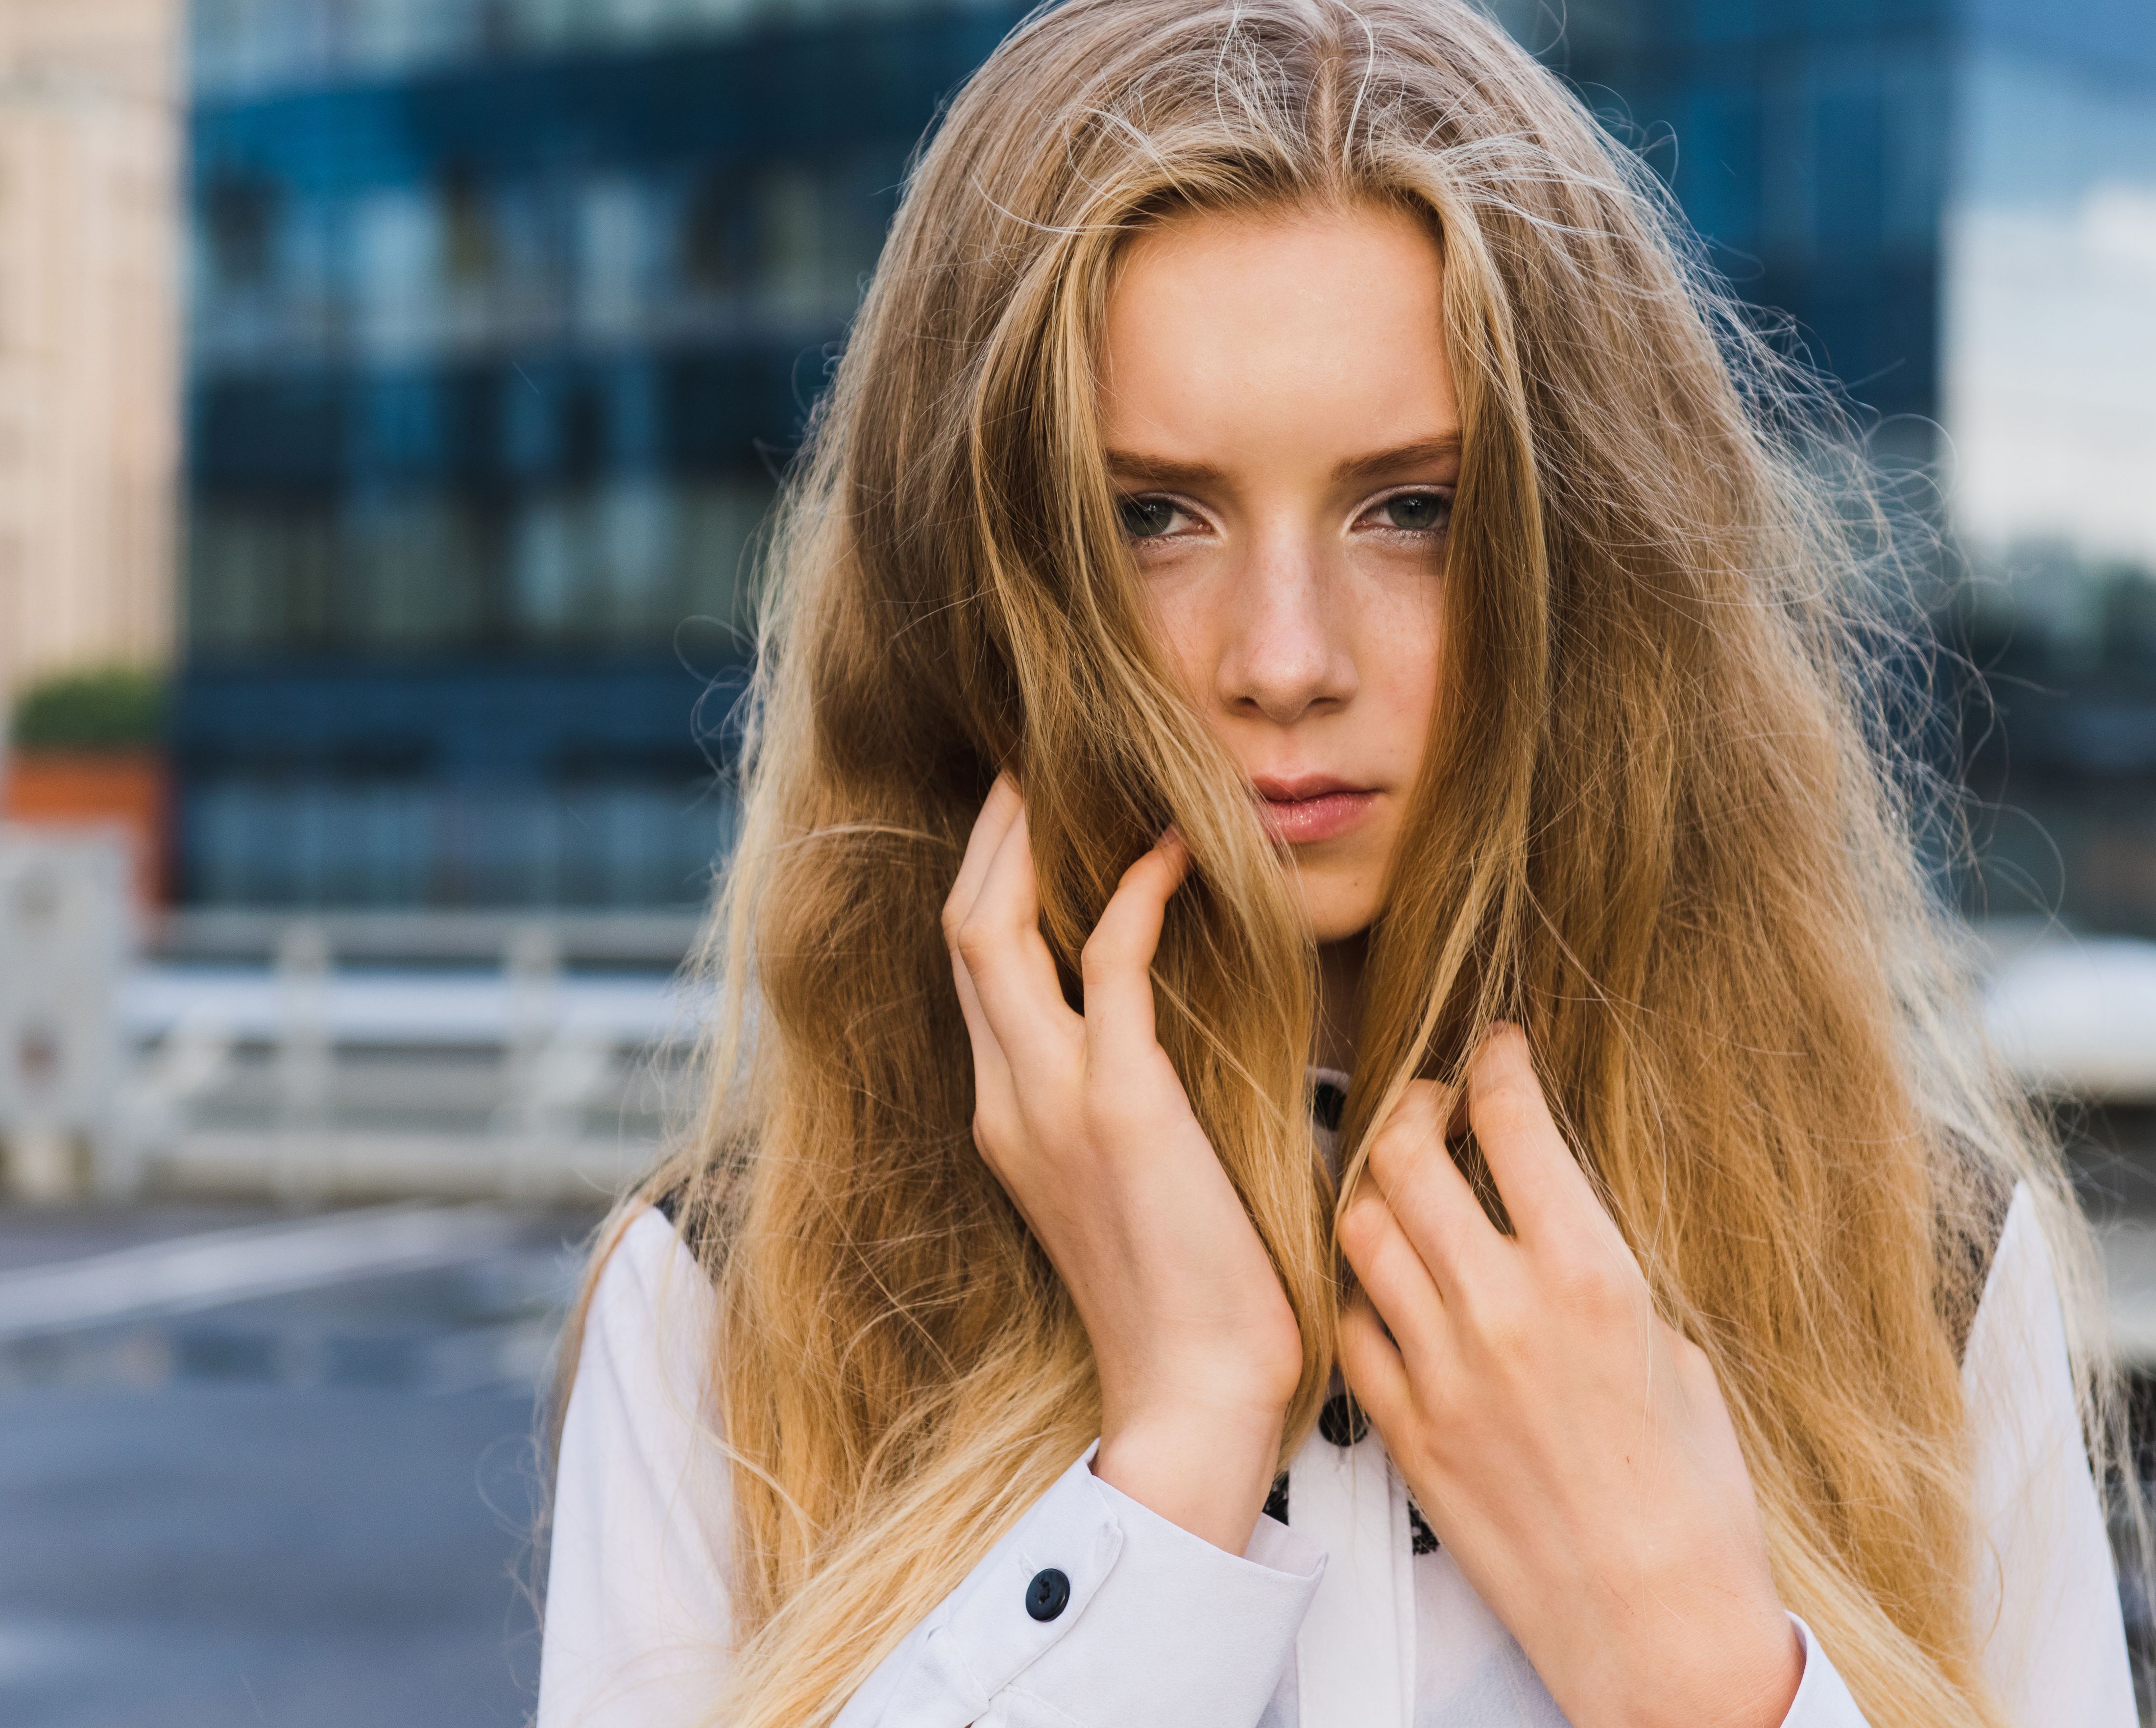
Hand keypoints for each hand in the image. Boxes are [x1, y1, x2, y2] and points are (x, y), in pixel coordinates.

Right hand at [943, 775, 1301, 1552]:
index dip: (993, 883)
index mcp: (1005, 1116)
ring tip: (1087, 776)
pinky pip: (1109, 962)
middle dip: (993, 836)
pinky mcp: (1119, 1105)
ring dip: (1034, 842)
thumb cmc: (1189, 1296)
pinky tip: (1176, 852)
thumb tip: (1154, 1043)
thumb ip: (1115, 1105)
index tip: (1032, 819)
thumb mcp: (1129, 1182)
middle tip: (1035, 764)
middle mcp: (1007, 1098)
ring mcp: (1050, 1100)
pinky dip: (1137, 893)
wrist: (1194, 1391)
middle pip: (961, 929)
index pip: (972, 971)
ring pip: (996, 931)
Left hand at [1337, 1026, 1802, 1727]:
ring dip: (1374, 1189)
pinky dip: (1363, 1291)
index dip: (1495, 1065)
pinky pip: (1350, 1327)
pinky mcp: (1404, 1432)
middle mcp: (1503, 1310)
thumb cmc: (1691, 1493)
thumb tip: (1553, 1214)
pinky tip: (1390, 1286)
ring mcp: (1441, 1371)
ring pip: (1361, 1229)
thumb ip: (1594, 1269)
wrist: (1655, 1622)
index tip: (1496, 1050)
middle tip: (1431, 1102)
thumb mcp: (1670, 1346)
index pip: (1510, 1121)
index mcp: (1588, 1274)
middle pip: (1407, 1156)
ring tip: (1398, 1181)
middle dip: (1414, 1105)